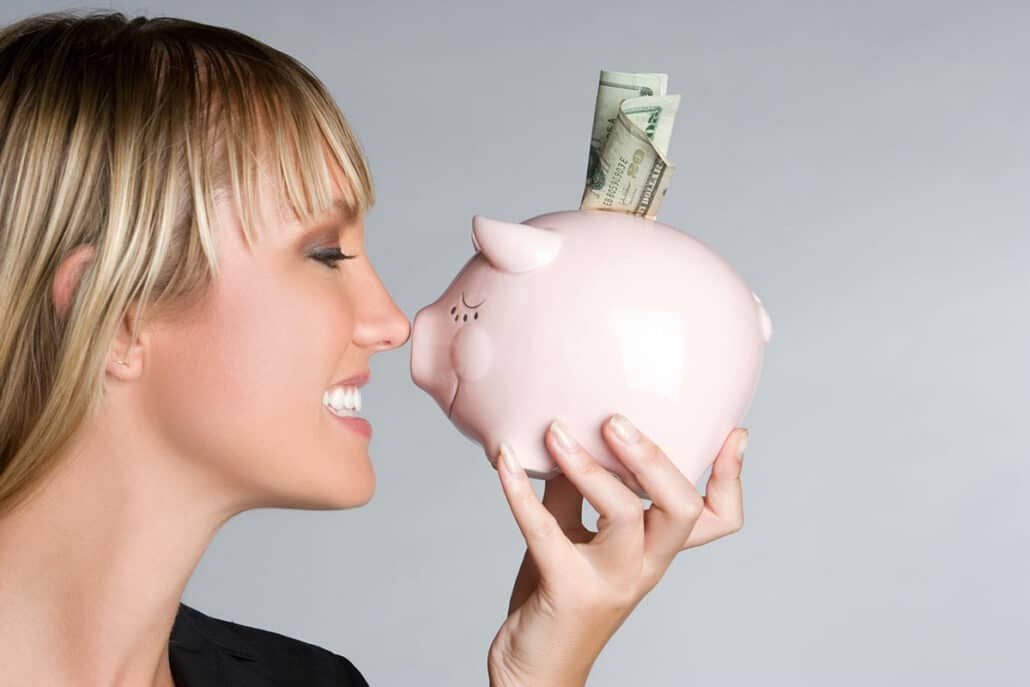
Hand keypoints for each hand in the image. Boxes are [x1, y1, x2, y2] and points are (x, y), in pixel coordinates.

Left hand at [487, 416, 747, 686]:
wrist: (534, 673)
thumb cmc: (556, 598)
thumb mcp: (575, 537)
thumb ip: (577, 489)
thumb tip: (567, 430)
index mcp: (655, 552)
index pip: (716, 520)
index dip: (731, 479)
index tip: (734, 433)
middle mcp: (644, 567)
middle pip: (681, 509)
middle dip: (653, 457)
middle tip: (616, 420)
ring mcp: (610, 581)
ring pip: (625, 514)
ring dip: (588, 465)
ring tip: (557, 430)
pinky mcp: (567, 590)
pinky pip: (546, 531)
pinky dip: (521, 492)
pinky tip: (504, 461)